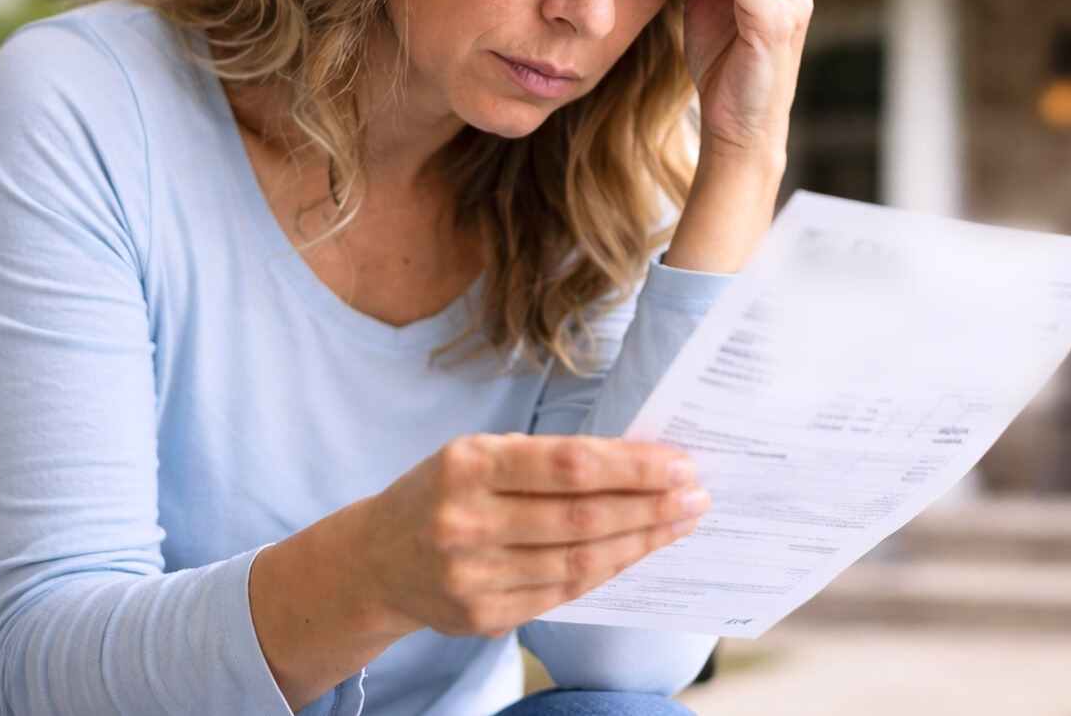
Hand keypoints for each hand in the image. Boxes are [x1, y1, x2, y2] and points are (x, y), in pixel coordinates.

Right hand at [361, 433, 709, 637]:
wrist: (374, 560)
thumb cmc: (444, 492)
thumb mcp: (480, 455)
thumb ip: (548, 460)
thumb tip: (642, 463)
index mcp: (468, 465)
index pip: (569, 465)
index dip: (632, 467)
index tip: (680, 464)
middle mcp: (465, 521)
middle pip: (582, 518)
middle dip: (650, 506)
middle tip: (697, 495)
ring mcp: (472, 576)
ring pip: (579, 561)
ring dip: (640, 541)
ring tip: (679, 522)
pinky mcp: (482, 616)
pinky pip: (563, 593)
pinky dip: (608, 570)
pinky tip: (637, 552)